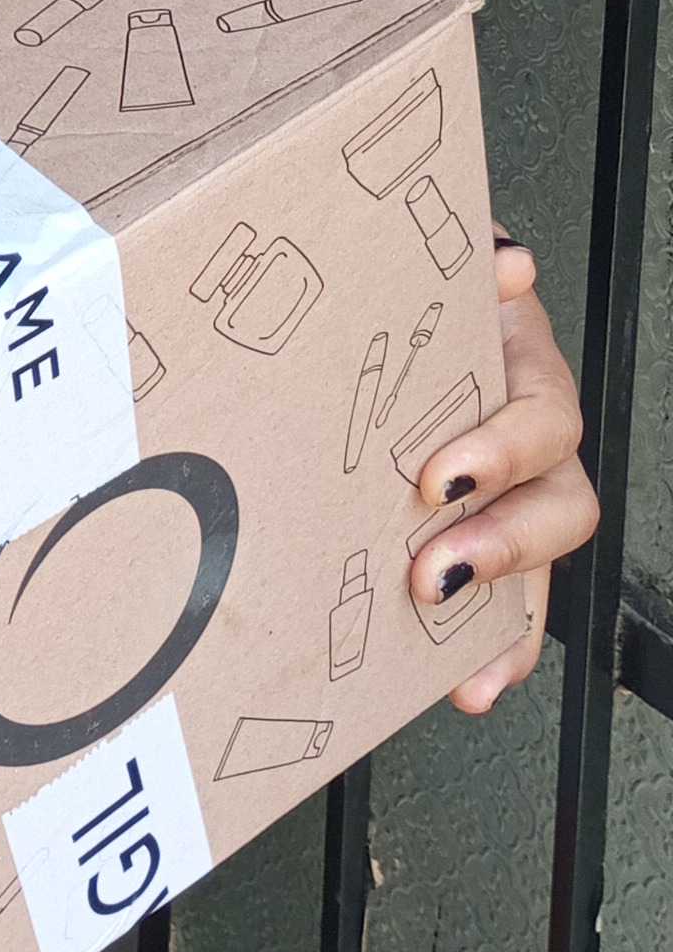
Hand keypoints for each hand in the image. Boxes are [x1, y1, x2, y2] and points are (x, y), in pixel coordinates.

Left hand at [406, 228, 597, 711]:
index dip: (502, 453)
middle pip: (559, 503)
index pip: (543, 417)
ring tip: (459, 655)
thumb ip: (474, 268)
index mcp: (521, 365)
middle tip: (433, 572)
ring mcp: (511, 489)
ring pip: (540, 560)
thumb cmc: (417, 285)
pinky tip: (471, 685)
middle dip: (501, 546)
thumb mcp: (439, 269)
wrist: (393, 289)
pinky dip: (499, 648)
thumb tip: (512, 267)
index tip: (439, 480)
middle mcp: (529, 433)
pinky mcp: (479, 533)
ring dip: (508, 612)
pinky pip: (510, 602)